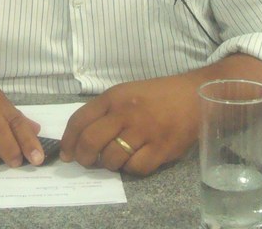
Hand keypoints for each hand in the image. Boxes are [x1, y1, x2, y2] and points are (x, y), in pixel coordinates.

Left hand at [59, 54, 261, 175]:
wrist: (194, 95)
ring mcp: (145, 131)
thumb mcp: (126, 92)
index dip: (68, 141)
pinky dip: (131, 168)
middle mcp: (126, 113)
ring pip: (112, 158)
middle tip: (87, 161)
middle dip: (84, 157)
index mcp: (114, 97)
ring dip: (108, 164)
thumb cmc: (156, 95)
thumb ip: (103, 111)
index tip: (67, 153)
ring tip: (114, 159)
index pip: (79, 120)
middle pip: (91, 141)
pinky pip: (136, 168)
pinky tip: (135, 160)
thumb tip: (79, 138)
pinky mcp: (162, 148)